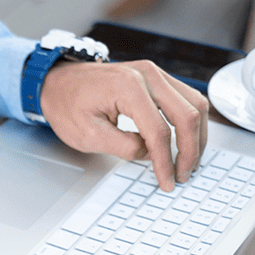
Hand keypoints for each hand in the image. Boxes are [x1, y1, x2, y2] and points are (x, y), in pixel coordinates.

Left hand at [39, 60, 208, 190]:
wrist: (57, 82)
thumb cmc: (66, 103)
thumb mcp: (87, 135)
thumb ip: (123, 146)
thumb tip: (151, 154)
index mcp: (128, 87)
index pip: (159, 131)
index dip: (166, 161)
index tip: (167, 181)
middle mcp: (147, 74)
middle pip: (188, 114)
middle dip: (190, 150)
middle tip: (184, 174)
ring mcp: (154, 73)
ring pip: (195, 104)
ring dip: (197, 135)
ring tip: (189, 161)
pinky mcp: (156, 77)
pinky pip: (186, 98)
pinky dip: (190, 121)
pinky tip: (186, 141)